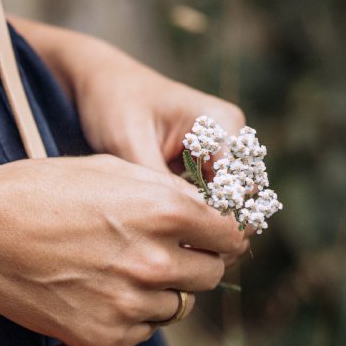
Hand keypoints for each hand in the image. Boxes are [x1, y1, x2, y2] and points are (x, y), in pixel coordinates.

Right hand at [0, 154, 247, 345]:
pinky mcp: (106, 336)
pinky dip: (131, 316)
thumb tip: (205, 213)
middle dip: (195, 263)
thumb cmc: (42, 192)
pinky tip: (99, 291)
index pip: (230, 237)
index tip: (212, 239)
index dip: (222, 236)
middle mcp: (156, 262)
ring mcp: (131, 304)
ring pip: (177, 306)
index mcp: (166, 212)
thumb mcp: (112, 170)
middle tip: (163, 254)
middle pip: (210, 275)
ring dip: (161, 292)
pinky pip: (143, 331)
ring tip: (120, 271)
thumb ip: (168, 193)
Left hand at [9, 18, 251, 265]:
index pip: (242, 189)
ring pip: (230, 210)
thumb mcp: (130, 143)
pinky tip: (169, 244)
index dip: (221, 225)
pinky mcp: (205, 171)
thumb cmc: (114, 104)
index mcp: (223, 125)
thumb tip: (178, 227)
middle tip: (180, 262)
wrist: (101, 84)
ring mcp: (221, 156)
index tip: (187, 250)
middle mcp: (231, 140)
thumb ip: (156, 184)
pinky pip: (211, 207)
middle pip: (244, 204)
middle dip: (217, 234)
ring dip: (206, 233)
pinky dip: (194, 225)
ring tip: (173, 257)